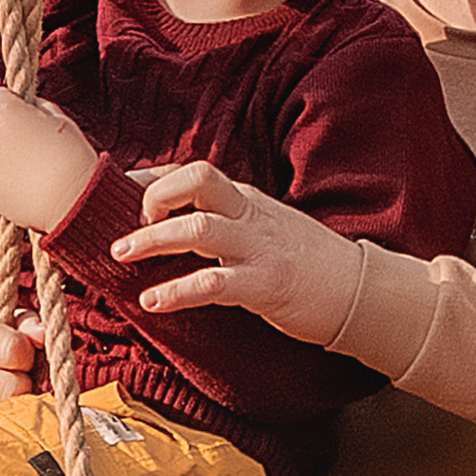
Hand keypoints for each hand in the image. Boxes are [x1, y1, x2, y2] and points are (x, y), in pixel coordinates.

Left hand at [0, 85, 99, 235]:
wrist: (69, 198)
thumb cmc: (72, 157)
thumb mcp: (61, 120)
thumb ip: (38, 108)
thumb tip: (28, 106)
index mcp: (8, 111)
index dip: (4, 108)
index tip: (15, 119)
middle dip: (3, 138)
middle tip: (28, 155)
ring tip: (28, 177)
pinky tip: (19, 191)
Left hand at [113, 158, 339, 325]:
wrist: (360, 290)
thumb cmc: (305, 264)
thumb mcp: (262, 230)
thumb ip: (224, 223)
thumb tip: (174, 230)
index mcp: (244, 199)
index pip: (189, 172)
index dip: (146, 181)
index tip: (114, 200)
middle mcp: (248, 213)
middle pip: (194, 180)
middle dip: (151, 198)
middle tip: (124, 230)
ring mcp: (258, 247)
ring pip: (197, 228)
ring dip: (153, 239)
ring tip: (121, 257)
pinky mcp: (266, 283)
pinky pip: (213, 283)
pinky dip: (177, 291)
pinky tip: (152, 302)